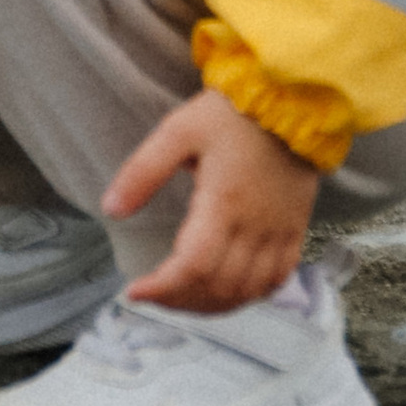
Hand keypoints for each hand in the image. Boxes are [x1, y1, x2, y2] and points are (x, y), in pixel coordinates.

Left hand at [105, 85, 321, 311]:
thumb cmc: (230, 115)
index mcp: (224, 203)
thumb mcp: (177, 130)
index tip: (134, 291)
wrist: (290, 100)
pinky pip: (276, 280)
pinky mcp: (294, 231)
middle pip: (218, 286)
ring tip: (181, 297)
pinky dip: (248, 296)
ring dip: (212, 305)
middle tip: (152, 294)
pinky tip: (226, 291)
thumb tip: (111, 209)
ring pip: (247, 291)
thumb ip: (143, 171)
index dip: (162, 288)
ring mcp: (279, 233)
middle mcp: (255, 227)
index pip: (193, 266)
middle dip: (179, 301)